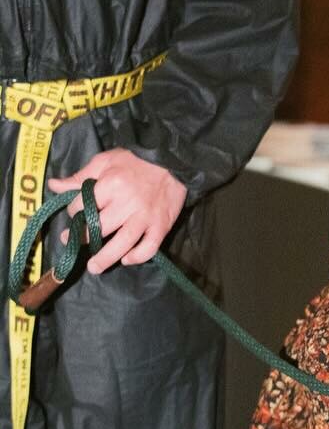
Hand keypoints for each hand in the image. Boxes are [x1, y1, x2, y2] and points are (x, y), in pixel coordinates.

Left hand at [49, 149, 185, 275]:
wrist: (173, 162)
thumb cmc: (136, 161)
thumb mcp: (105, 161)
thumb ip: (80, 176)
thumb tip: (54, 186)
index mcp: (112, 184)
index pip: (83, 205)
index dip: (74, 210)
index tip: (76, 212)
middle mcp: (127, 203)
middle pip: (99, 227)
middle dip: (82, 237)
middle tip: (73, 242)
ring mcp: (145, 217)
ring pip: (123, 243)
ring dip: (105, 258)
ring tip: (94, 267)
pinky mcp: (161, 226)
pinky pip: (149, 248)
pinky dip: (137, 257)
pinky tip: (126, 259)